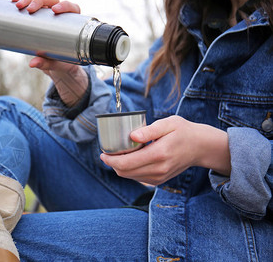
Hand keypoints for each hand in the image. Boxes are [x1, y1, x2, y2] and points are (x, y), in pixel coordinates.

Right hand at [11, 0, 87, 105]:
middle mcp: (59, 14)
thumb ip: (46, 63)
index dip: (64, 6)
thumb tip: (32, 63)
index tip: (55, 10)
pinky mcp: (36, 15)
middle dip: (39, 1)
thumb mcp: (55, 63)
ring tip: (17, 5)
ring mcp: (47, 13)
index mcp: (71, 22)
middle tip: (29, 9)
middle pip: (51, 0)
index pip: (71, 8)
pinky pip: (29, 4)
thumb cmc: (61, 61)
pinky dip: (21, 0)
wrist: (55, 62)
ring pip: (39, 0)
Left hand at [100, 116, 230, 184]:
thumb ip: (149, 130)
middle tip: (107, 153)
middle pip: (125, 172)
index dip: (110, 160)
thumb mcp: (168, 123)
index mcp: (159, 154)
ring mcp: (159, 177)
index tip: (102, 152)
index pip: (127, 163)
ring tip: (117, 155)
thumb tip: (132, 136)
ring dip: (120, 168)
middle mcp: (158, 169)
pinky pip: (138, 178)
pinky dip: (130, 171)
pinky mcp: (160, 181)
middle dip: (112, 164)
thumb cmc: (184, 131)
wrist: (201, 147)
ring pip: (130, 177)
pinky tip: (129, 160)